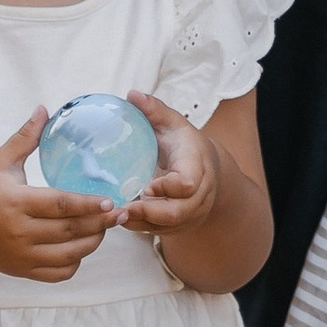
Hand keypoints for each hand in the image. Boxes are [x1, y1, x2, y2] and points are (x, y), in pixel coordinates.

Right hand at [0, 109, 115, 282]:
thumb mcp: (0, 162)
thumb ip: (24, 138)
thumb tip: (44, 109)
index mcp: (14, 203)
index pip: (59, 205)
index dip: (87, 204)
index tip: (110, 201)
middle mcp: (18, 233)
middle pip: (69, 231)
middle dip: (100, 223)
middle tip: (122, 213)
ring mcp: (20, 256)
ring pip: (68, 255)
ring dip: (93, 242)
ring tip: (107, 227)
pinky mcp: (22, 271)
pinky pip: (58, 273)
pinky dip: (76, 262)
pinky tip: (83, 245)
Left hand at [119, 93, 226, 244]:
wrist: (209, 169)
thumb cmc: (185, 144)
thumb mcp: (173, 123)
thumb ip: (154, 110)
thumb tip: (131, 95)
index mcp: (197, 164)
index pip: (189, 183)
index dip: (169, 187)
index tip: (147, 187)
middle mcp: (200, 192)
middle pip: (179, 211)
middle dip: (151, 213)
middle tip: (123, 209)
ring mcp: (192, 212)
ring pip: (169, 225)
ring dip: (142, 223)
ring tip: (116, 216)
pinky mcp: (182, 224)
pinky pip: (162, 232)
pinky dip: (142, 228)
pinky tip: (122, 219)